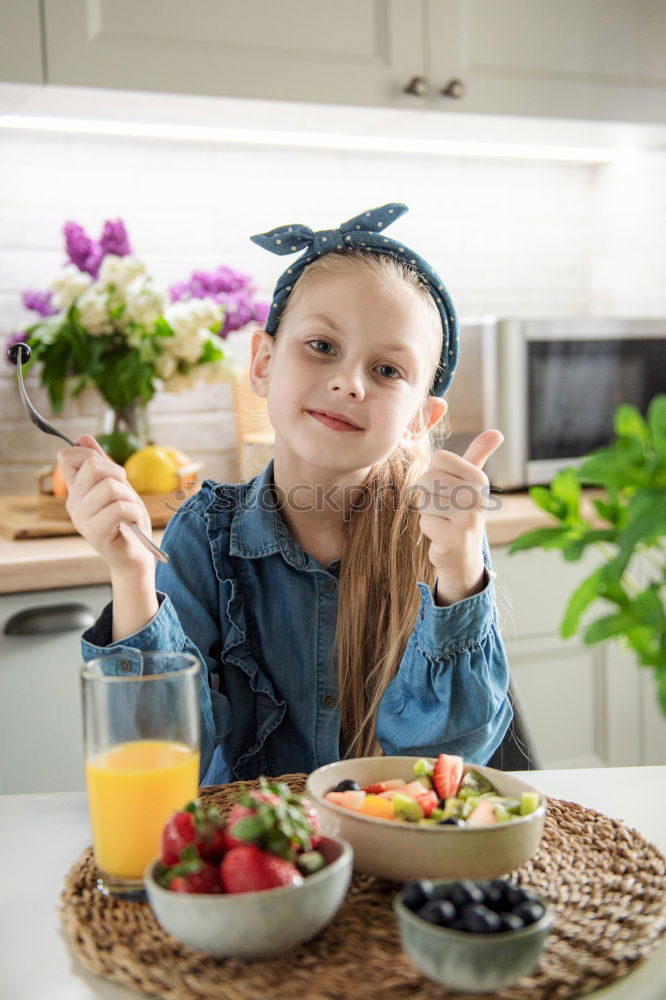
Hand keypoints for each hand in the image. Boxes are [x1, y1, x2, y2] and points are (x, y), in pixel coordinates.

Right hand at [57, 434, 153, 575]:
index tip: (109, 471)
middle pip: (93, 465)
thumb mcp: (118, 486)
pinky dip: (134, 513)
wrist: (136, 554)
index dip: (90, 454)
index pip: (66, 456)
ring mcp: (81, 519)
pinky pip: (120, 508)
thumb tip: (83, 438)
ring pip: (110, 487)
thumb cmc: (128, 520)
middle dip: (119, 475)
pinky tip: (132, 523)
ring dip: (130, 498)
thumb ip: (101, 464)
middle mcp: (72, 503)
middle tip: (125, 494)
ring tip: (129, 512)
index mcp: (75, 489)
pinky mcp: (94, 533)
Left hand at [417, 430, 503, 604]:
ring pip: (424, 500)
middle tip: (444, 508)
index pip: (439, 458)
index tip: (448, 489)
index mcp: (479, 478)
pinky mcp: (455, 538)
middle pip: (428, 478)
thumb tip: (496, 432)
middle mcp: (477, 496)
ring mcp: (468, 518)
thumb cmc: (463, 512)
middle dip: (429, 495)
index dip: (436, 474)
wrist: (464, 555)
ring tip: (444, 521)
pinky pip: (425, 522)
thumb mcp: (471, 482)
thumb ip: (478, 455)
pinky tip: (443, 535)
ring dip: (428, 513)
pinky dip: (429, 530)